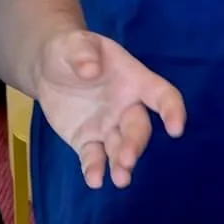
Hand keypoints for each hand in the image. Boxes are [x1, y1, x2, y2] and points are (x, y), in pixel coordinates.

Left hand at [32, 30, 185, 188]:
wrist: (48, 67)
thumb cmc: (70, 50)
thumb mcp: (74, 43)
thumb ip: (83, 53)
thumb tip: (90, 69)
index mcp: (133, 80)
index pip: (161, 94)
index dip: (172, 110)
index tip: (176, 128)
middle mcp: (126, 107)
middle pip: (139, 128)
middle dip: (135, 144)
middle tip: (126, 159)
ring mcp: (108, 127)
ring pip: (120, 148)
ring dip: (122, 163)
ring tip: (120, 179)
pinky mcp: (87, 141)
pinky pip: (94, 157)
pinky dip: (95, 169)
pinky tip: (94, 180)